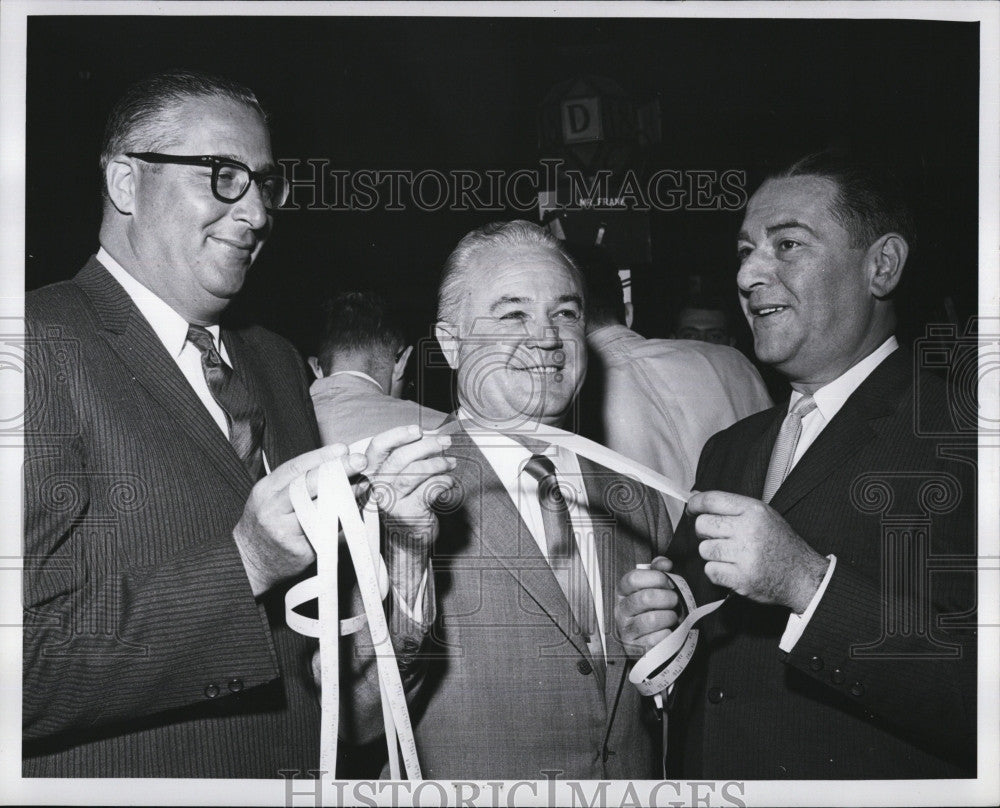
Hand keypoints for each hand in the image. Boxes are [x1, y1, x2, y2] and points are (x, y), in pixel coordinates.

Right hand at [233, 444, 367, 597]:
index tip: (342, 449)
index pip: (295, 468)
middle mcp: (272, 510)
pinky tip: (353, 511)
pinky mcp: (301, 551)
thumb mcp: (270, 496)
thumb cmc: (266, 522)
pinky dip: (342, 520)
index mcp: (265, 491)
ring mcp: (286, 533)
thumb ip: (296, 481)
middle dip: (339, 471)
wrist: (248, 561)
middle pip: (310, 486)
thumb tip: (334, 463)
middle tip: (360, 461)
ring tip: (362, 485)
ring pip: (322, 509)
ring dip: (346, 496)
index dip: (321, 456)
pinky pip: (328, 532)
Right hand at [363, 424, 455, 608]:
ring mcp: (391, 502)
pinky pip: (428, 490)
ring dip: (437, 464)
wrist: (410, 538)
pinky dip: (443, 482)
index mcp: (374, 472)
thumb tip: (434, 435)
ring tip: (451, 463)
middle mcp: (378, 486)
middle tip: (445, 443)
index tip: (417, 430)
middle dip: (426, 446)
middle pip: (398, 458)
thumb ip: (412, 456)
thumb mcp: (403, 477)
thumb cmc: (409, 502)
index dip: (397, 435)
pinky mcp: (408, 513)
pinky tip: (449, 482)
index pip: (378, 448)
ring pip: (413, 473)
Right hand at [614, 556, 679, 657]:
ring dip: (669, 617)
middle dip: (668, 598)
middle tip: (674, 601)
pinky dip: (668, 635)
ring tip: (672, 617)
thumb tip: (665, 563)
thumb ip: (658, 572)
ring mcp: (626, 630)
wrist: (653, 643)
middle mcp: (621, 610)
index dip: (655, 577)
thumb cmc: (655, 611)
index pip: (633, 578)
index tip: (668, 582)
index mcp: (623, 593)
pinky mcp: (635, 649)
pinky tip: (668, 632)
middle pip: (646, 598)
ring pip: (652, 619)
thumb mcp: (655, 589)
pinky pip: (657, 638)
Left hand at [689, 491, 829, 612]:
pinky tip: (732, 569)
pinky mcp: (741, 578)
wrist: (802, 576)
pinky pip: (710, 571)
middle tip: (718, 537)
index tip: (692, 510)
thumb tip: (695, 496)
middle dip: (705, 532)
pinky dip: (717, 572)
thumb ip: (730, 506)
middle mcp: (749, 530)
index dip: (694, 504)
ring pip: (704, 549)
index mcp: (754, 510)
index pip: (711, 500)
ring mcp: (745, 555)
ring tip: (730, 555)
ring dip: (712, 554)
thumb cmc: (780, 544)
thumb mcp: (762, 515)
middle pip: (702, 525)